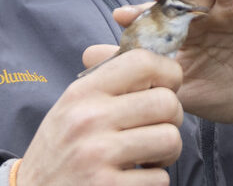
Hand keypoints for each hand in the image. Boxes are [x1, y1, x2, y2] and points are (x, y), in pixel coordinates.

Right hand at [17, 50, 183, 185]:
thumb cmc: (59, 149)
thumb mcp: (71, 106)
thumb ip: (108, 83)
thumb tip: (155, 59)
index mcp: (82, 92)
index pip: (143, 61)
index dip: (168, 72)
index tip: (168, 87)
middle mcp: (89, 119)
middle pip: (167, 102)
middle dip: (173, 118)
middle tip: (159, 128)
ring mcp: (98, 155)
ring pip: (170, 139)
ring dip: (167, 151)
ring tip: (149, 156)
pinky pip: (160, 178)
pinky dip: (154, 181)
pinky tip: (135, 178)